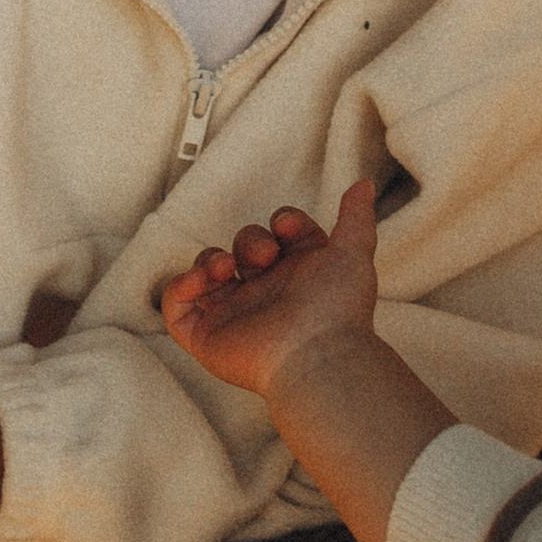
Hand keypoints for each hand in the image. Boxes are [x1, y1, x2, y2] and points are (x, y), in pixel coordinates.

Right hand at [159, 181, 379, 397]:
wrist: (316, 356)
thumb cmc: (337, 309)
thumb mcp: (353, 252)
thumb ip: (356, 217)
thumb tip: (363, 185)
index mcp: (300, 275)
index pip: (281, 234)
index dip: (283, 221)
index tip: (287, 226)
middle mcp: (268, 295)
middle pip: (243, 248)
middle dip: (249, 239)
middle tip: (264, 256)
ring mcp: (236, 316)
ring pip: (208, 274)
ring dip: (211, 259)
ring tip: (226, 267)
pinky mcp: (208, 338)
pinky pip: (178, 309)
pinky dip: (179, 288)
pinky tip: (202, 279)